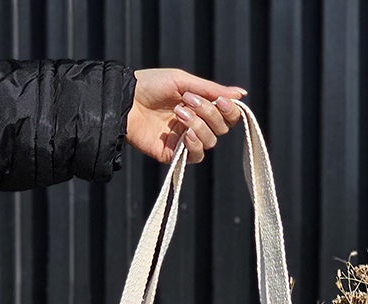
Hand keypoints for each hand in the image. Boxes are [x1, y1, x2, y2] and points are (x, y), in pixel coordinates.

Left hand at [126, 68, 244, 164]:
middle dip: (209, 113)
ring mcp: (185, 140)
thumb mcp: (183, 81)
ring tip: (178, 113)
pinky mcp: (174, 154)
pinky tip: (185, 134)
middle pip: (221, 128)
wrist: (125, 100)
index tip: (221, 101)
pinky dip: (195, 145)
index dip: (230, 110)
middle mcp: (196, 124)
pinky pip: (196, 156)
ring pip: (210, 141)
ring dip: (198, 125)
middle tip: (189, 100)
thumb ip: (212, 90)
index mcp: (201, 106)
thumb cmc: (151, 85)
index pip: (227, 115)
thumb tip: (242, 94)